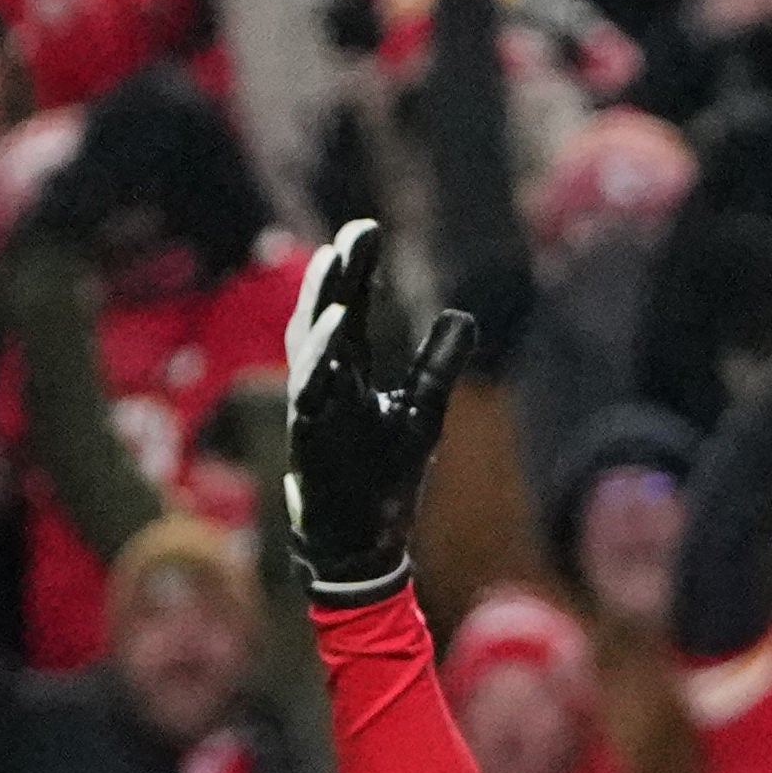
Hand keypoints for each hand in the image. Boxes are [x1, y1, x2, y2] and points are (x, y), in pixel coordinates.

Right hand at [280, 216, 468, 609]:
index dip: (357, 272)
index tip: (367, 231)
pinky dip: (321, 354)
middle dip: (337, 275)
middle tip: (354, 234)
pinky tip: (338, 321)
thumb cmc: (384, 477)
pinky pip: (310, 387)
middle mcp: (324, 382)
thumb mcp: (422, 412)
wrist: (363, 541)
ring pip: (308, 345)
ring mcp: (312, 407)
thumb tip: (463, 315)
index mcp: (348, 373)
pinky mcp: (309, 435)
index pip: (351, 310)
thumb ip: (438, 364)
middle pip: (326, 316)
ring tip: (336, 261)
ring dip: (321, 302)